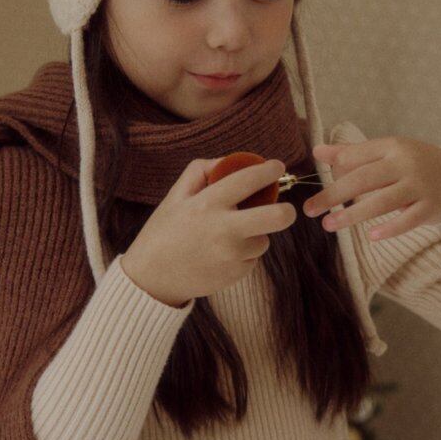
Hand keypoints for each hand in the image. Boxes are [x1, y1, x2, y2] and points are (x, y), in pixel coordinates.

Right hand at [121, 157, 295, 304]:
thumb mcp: (175, 195)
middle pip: (276, 217)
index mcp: (208, 205)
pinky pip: (252, 258)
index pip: (248, 180)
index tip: (277, 166)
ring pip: (264, 240)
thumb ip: (201, 171)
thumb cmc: (164, 232)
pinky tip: (222, 254)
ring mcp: (232, 255)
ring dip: (255, 235)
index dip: (268, 171)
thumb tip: (230, 161)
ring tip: (231, 236)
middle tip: (286, 209)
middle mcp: (224, 230)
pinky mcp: (236, 274)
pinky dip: (244, 254)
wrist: (153, 278)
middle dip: (287, 211)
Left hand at [302, 136, 440, 241]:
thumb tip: (317, 151)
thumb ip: (352, 153)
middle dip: (334, 195)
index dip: (332, 169)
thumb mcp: (386, 152)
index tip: (311, 184)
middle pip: (364, 179)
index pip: (356, 156)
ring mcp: (420, 186)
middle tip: (310, 209)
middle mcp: (405, 164)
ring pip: (382, 201)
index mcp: (391, 147)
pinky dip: (390, 229)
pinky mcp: (431, 207)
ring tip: (329, 225)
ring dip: (353, 214)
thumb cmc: (412, 164)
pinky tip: (370, 236)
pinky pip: (408, 220)